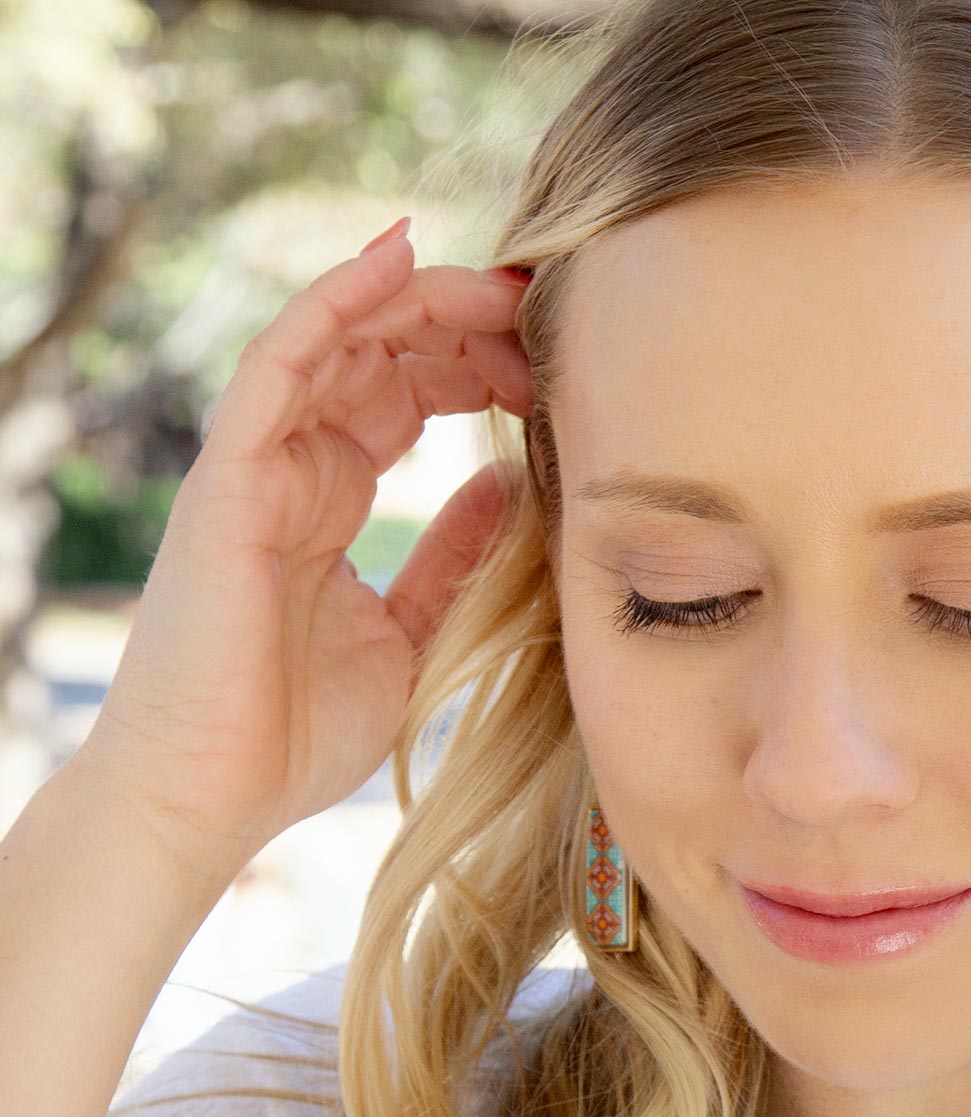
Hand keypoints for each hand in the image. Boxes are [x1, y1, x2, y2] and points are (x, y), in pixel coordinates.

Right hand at [79, 222, 533, 882]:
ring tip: (495, 280)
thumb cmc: (293, 734)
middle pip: (378, 358)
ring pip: (336, 342)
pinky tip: (395, 257)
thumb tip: (506, 483)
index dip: (474, 367)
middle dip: (461, 325)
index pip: (403, 399)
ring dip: (417, 301)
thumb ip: (452, 558)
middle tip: (540, 311)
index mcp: (327, 503)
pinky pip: (279, 364)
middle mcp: (289, 470)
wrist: (212, 796)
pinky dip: (333, 303)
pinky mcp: (228, 478)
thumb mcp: (409, 634)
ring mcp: (256, 468)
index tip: (549, 365)